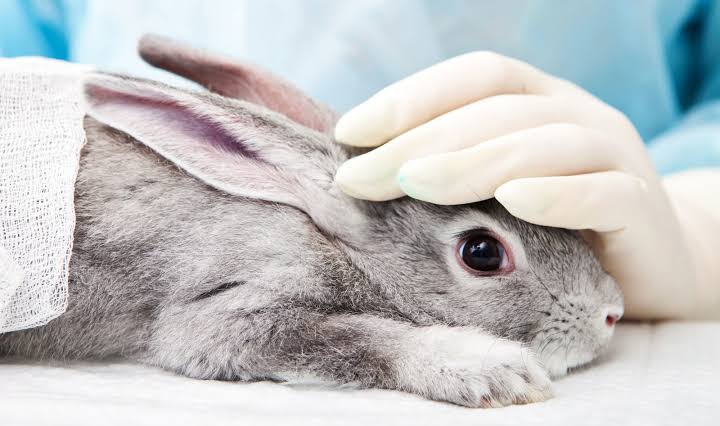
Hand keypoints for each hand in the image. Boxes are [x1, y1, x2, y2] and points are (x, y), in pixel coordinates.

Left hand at [333, 52, 710, 319]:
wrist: (651, 262)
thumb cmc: (556, 225)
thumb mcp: (500, 187)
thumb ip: (452, 168)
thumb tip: (368, 167)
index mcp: (538, 99)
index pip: (473, 76)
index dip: (410, 97)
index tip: (349, 134)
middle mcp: (576, 114)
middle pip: (494, 111)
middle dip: (417, 142)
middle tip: (358, 178)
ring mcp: (614, 155)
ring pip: (543, 143)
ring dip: (471, 163)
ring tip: (411, 185)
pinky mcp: (640, 207)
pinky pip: (602, 194)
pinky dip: (556, 196)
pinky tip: (512, 202)